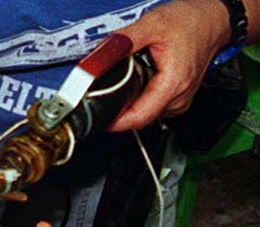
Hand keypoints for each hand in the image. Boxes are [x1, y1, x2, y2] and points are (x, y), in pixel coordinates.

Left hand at [108, 0, 230, 130]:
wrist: (212, 21)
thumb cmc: (190, 22)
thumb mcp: (151, 25)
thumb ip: (123, 42)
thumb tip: (98, 57)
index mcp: (173, 83)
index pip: (139, 117)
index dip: (115, 122)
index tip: (97, 118)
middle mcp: (178, 98)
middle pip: (139, 118)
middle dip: (118, 110)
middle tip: (102, 94)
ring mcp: (179, 102)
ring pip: (145, 115)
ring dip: (129, 105)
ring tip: (122, 85)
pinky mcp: (177, 100)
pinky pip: (152, 109)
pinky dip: (140, 100)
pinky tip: (136, 85)